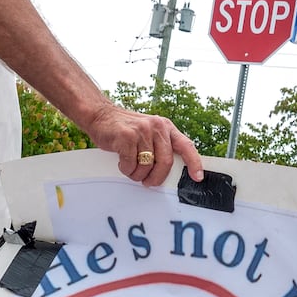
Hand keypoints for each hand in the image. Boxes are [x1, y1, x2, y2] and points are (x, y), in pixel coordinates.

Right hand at [84, 103, 203, 186]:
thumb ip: (161, 146)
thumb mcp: (149, 133)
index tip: (197, 177)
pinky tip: (122, 162)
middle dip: (157, 178)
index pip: (186, 146)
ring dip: (138, 174)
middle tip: (149, 182)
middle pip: (166, 162)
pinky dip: (126, 169)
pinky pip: (131, 164)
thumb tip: (172, 170)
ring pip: (147, 166)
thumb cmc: (125, 128)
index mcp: (166, 127)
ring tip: (132, 169)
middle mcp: (157, 127)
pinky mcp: (126, 136)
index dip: (194, 163)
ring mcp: (142, 131)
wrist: (99, 115)